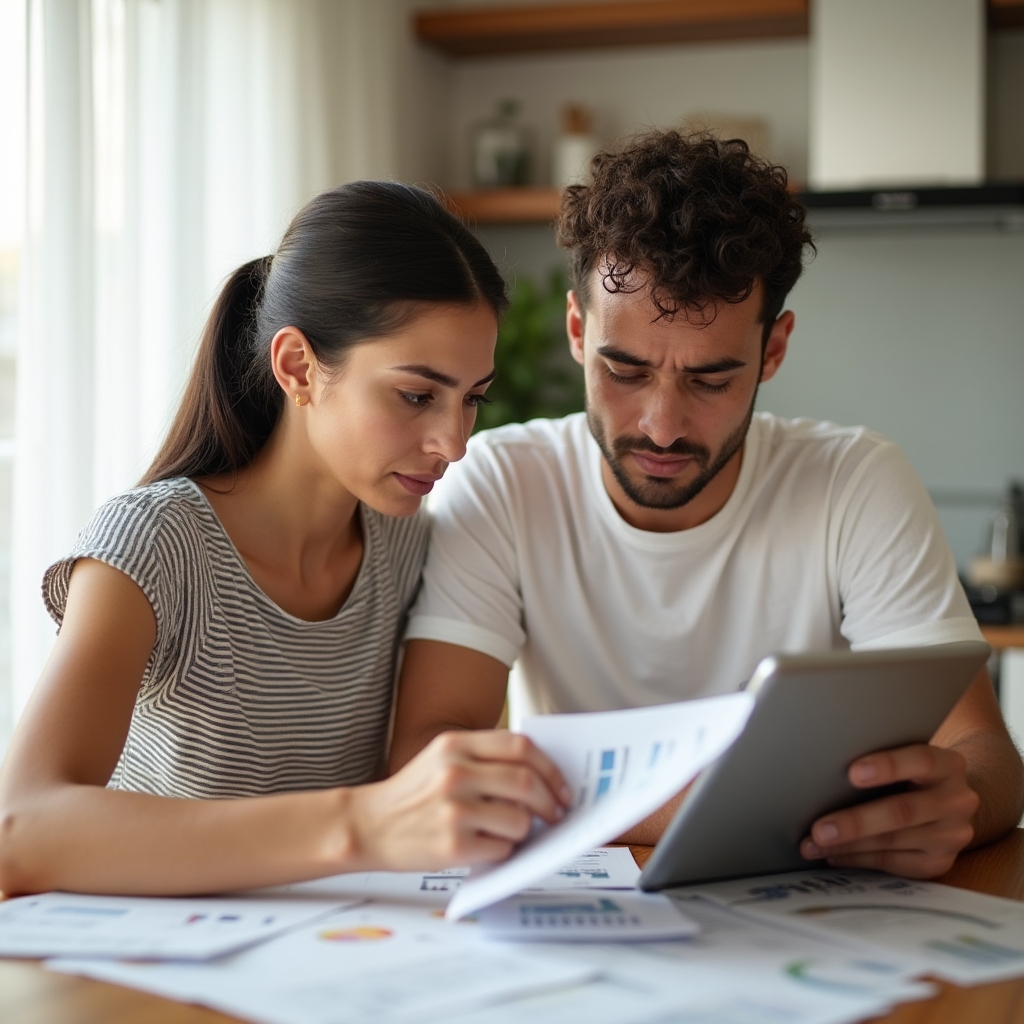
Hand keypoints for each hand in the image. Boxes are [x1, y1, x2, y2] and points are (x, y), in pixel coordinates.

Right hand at [348, 731, 571, 871]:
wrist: (367, 826)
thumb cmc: (411, 795)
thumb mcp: (441, 758)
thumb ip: (483, 758)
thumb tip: (539, 774)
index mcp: (456, 745)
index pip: (520, 747)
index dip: (549, 767)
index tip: (561, 785)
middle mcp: (456, 772)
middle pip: (527, 781)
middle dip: (551, 801)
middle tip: (557, 813)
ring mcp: (454, 809)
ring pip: (520, 819)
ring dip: (526, 829)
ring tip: (514, 831)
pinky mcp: (453, 844)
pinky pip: (502, 848)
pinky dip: (505, 849)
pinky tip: (490, 845)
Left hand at [800, 744, 979, 877]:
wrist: (948, 803)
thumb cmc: (911, 773)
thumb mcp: (907, 758)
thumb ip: (882, 761)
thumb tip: (824, 768)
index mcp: (948, 765)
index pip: (922, 761)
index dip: (888, 766)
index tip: (852, 773)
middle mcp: (956, 802)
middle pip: (903, 811)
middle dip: (856, 822)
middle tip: (819, 829)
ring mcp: (950, 836)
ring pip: (892, 842)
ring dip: (847, 845)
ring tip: (813, 844)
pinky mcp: (938, 862)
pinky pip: (892, 863)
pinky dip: (857, 859)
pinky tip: (833, 854)